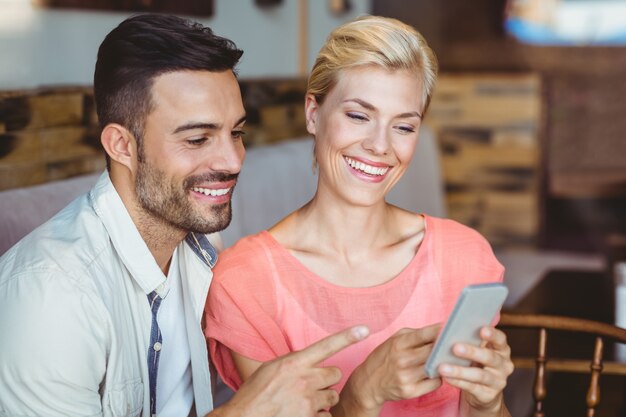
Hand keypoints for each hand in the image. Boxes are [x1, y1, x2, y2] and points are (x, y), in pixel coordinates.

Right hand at [212, 325, 368, 416]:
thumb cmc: (254, 395)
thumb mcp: (271, 369)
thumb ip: (293, 364)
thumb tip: (309, 362)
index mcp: (294, 363)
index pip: (326, 346)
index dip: (348, 337)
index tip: (365, 329)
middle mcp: (305, 380)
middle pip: (335, 374)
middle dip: (327, 379)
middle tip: (311, 385)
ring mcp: (308, 402)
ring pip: (332, 396)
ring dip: (324, 399)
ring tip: (304, 402)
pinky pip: (326, 416)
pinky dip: (318, 416)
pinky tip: (302, 414)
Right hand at [335, 324, 442, 415]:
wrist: (369, 382)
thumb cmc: (385, 357)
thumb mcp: (394, 339)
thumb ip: (414, 334)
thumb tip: (438, 330)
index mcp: (398, 344)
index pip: (424, 334)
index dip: (440, 330)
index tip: (452, 327)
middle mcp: (402, 360)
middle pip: (433, 351)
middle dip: (446, 346)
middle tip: (456, 342)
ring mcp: (406, 377)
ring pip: (436, 367)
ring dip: (445, 362)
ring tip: (451, 357)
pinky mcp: (410, 391)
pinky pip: (435, 383)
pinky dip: (440, 376)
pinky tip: (438, 371)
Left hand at [438, 326, 513, 414]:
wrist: (483, 391)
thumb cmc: (477, 362)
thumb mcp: (478, 351)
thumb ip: (470, 341)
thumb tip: (449, 332)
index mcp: (501, 350)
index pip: (500, 340)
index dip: (492, 334)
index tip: (482, 330)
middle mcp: (503, 365)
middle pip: (489, 357)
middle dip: (472, 352)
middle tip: (455, 348)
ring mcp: (498, 381)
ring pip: (479, 375)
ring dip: (459, 371)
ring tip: (443, 367)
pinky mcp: (489, 395)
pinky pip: (472, 388)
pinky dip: (458, 382)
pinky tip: (446, 378)